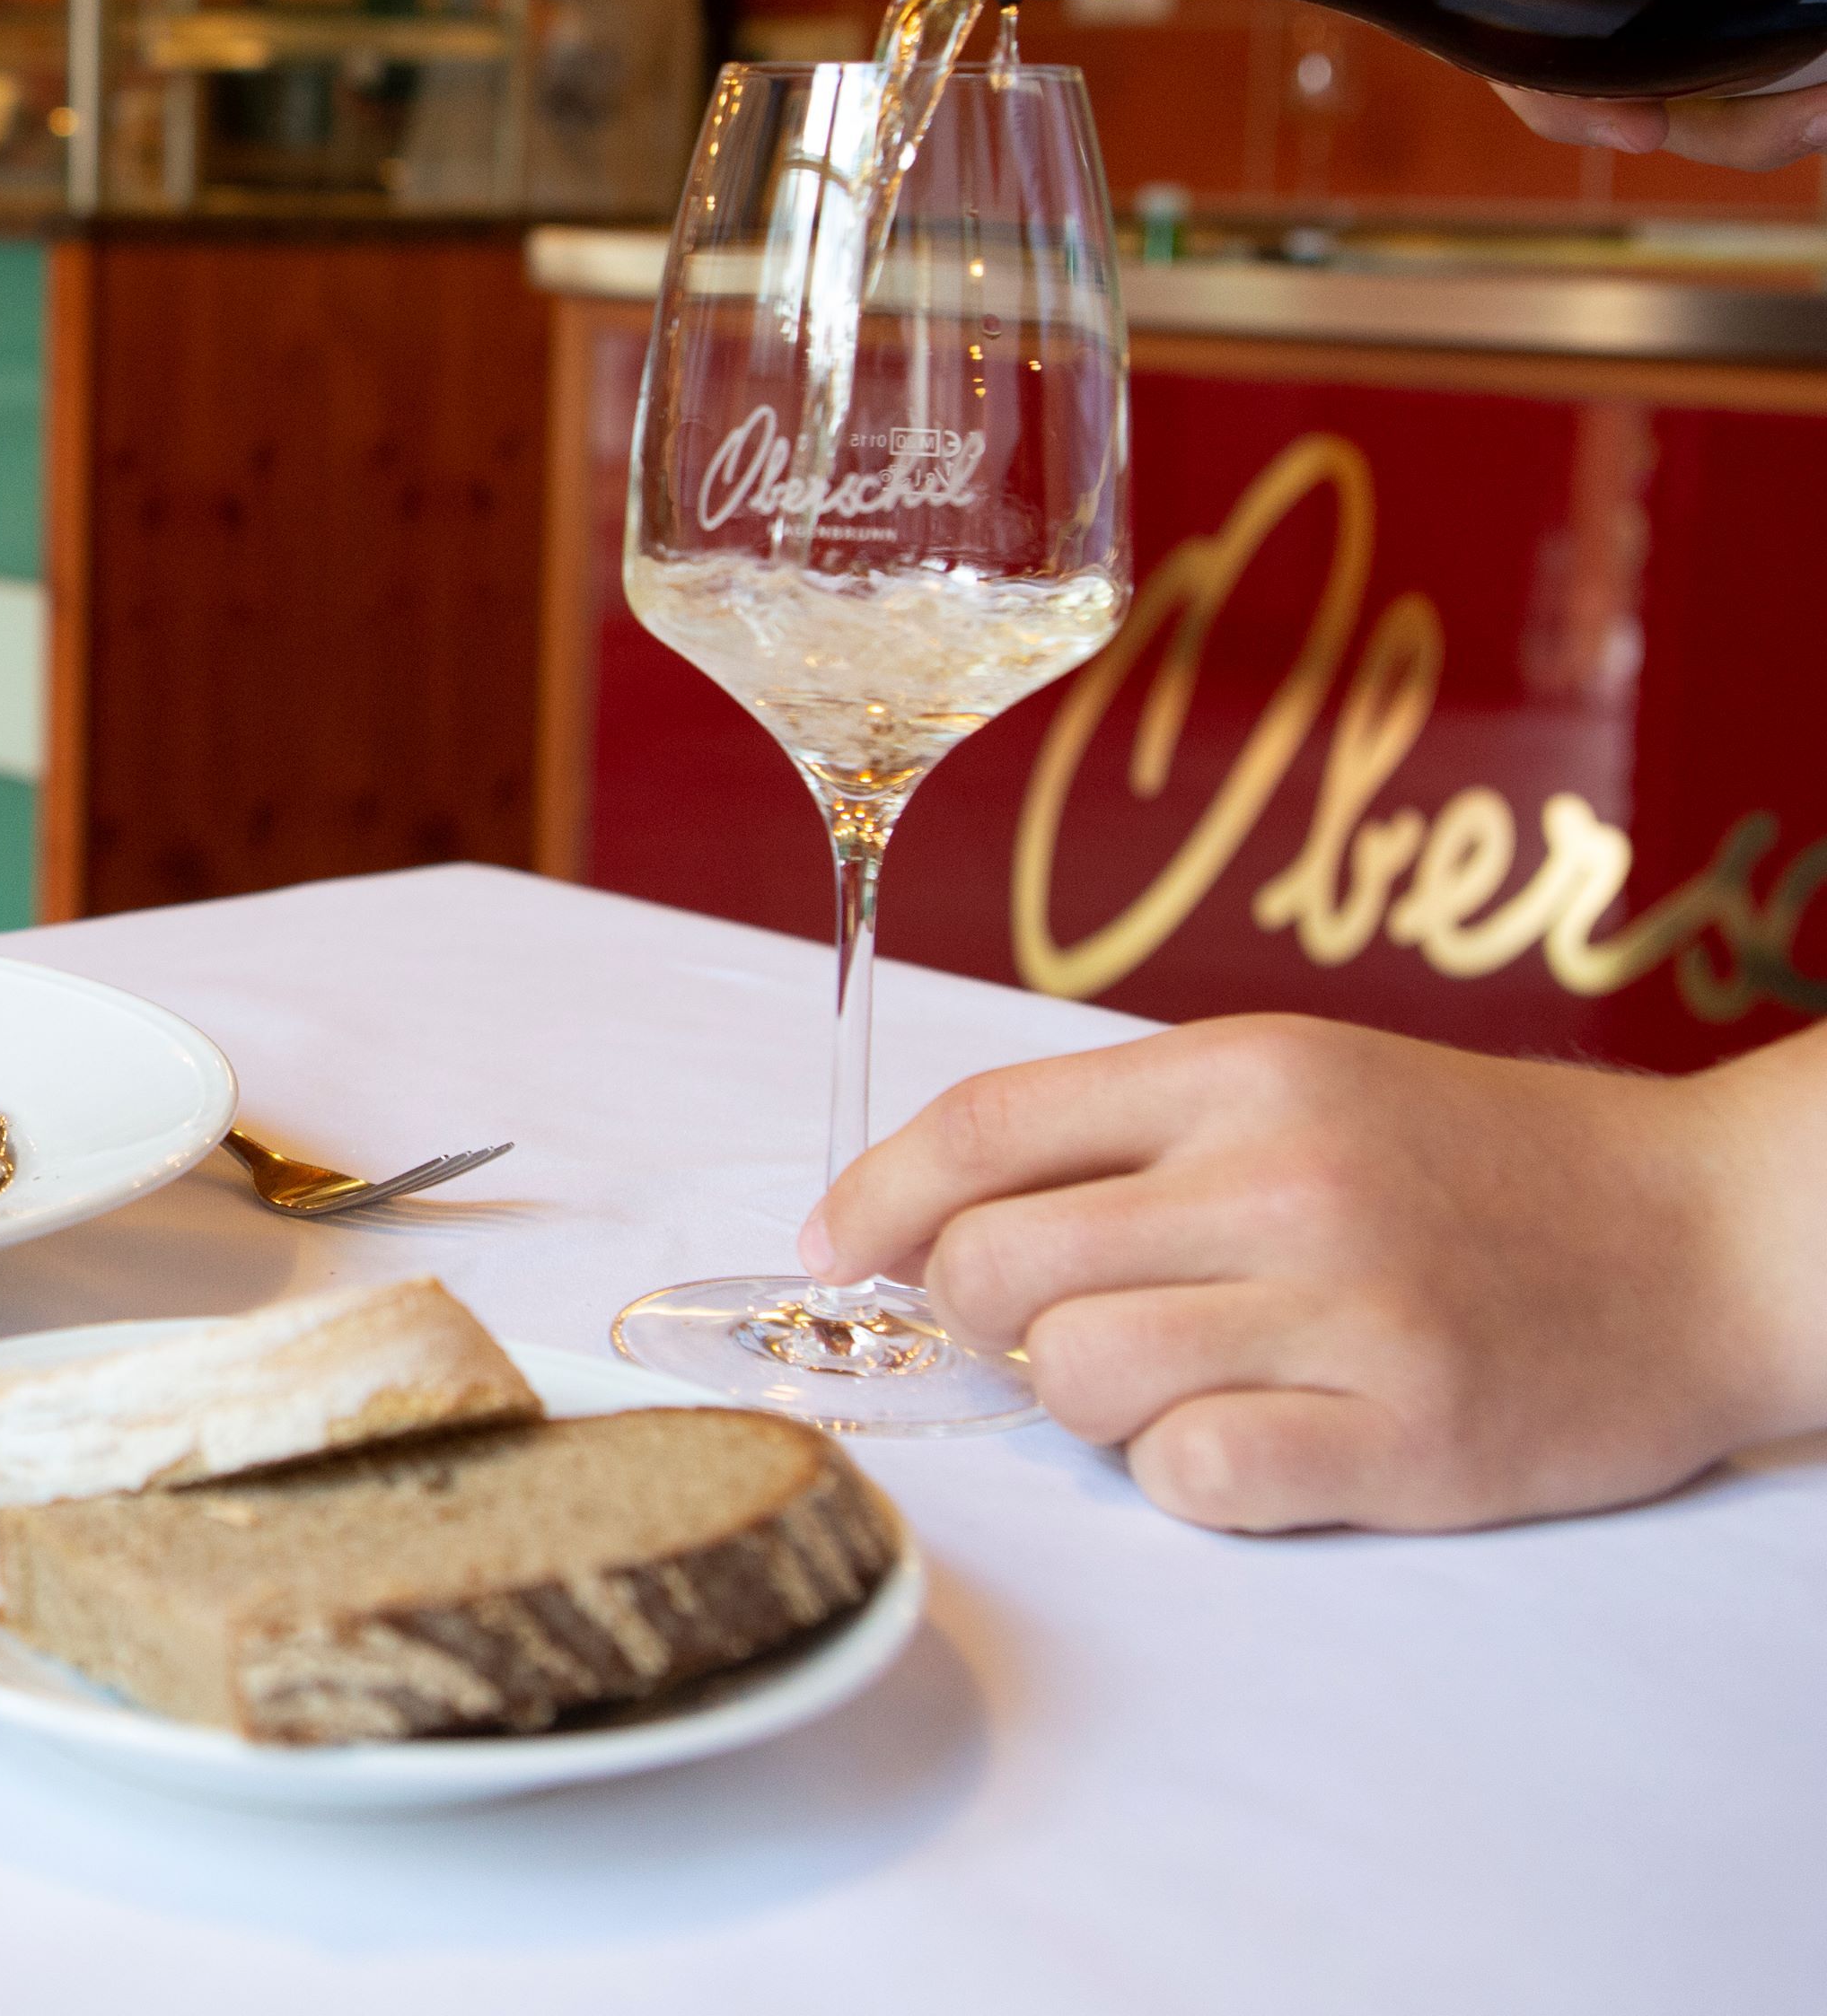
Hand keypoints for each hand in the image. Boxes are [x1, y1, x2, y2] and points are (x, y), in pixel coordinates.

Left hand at [802, 1014, 1826, 1531]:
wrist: (1711, 1238)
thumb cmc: (1480, 1167)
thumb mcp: (1300, 1082)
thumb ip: (1122, 1134)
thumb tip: (917, 1215)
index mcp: (1241, 1069)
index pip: (980, 1127)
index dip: (874, 1198)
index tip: (834, 1252)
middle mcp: (1282, 1176)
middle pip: (993, 1265)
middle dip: (982, 1313)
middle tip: (1056, 1323)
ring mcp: (1348, 1310)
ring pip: (1071, 1377)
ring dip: (1091, 1397)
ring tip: (1190, 1372)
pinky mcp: (1409, 1437)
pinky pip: (1190, 1477)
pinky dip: (1191, 1475)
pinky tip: (1260, 1436)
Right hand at [1496, 0, 1826, 168]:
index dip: (1545, 74)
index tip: (1618, 122)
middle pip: (1614, 53)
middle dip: (1686, 115)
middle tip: (1765, 124)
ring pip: (1708, 66)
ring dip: (1753, 114)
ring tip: (1816, 109)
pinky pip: (1778, 35)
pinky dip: (1797, 79)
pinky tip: (1823, 83)